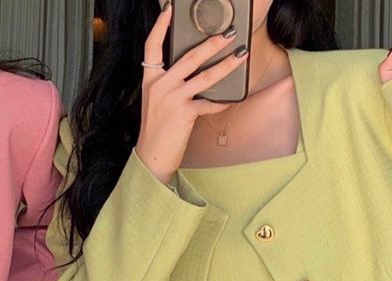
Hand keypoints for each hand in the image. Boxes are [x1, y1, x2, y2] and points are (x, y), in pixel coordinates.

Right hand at [136, 4, 249, 183]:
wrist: (152, 156)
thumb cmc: (156, 131)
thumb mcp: (156, 102)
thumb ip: (169, 84)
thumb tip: (193, 72)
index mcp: (151, 80)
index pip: (152, 46)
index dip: (161, 25)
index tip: (170, 9)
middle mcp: (160, 85)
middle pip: (189, 57)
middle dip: (212, 43)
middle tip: (229, 34)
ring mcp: (172, 98)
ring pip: (204, 76)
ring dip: (226, 65)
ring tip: (240, 56)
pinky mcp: (184, 113)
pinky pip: (208, 104)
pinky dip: (220, 102)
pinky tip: (231, 99)